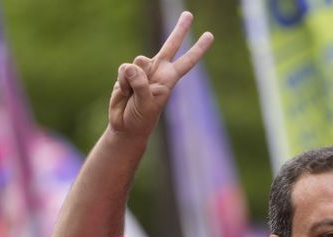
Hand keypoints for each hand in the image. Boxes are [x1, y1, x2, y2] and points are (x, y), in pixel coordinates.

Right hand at [109, 11, 213, 136]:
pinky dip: (122, 81)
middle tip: (189, 13)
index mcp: (169, 79)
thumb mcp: (146, 103)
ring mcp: (142, 70)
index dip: (198, 48)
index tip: (209, 35)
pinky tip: (125, 92)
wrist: (125, 126)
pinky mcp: (126, 73)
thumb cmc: (141, 118)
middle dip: (180, 29)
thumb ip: (140, 83)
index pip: (187, 61)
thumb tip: (131, 65)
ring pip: (139, 60)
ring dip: (133, 78)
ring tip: (133, 94)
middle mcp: (158, 71)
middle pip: (171, 45)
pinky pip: (124, 68)